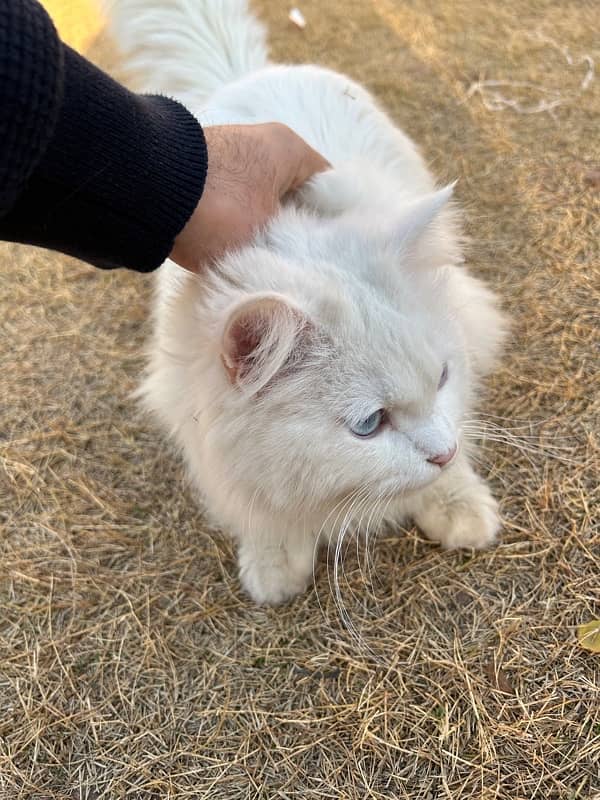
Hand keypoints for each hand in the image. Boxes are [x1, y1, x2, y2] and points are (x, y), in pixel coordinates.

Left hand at [170, 122, 329, 272]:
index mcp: (290, 149)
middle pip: (297, 196)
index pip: (331, 188)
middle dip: (299, 230)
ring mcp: (231, 157)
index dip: (336, 223)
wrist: (144, 191)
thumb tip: (305, 264)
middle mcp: (263, 144)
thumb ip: (293, 248)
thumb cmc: (220, 210)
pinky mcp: (204, 174)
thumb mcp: (267, 236)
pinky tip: (242, 252)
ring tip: (272, 264)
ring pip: (265, 202)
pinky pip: (237, 204)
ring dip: (267, 231)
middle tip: (306, 266)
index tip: (337, 255)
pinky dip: (241, 225)